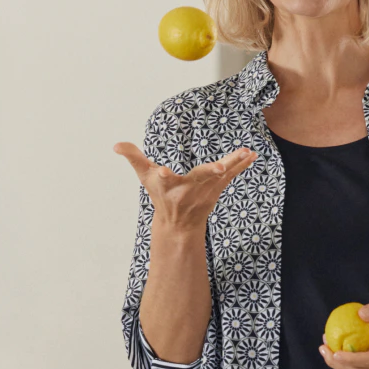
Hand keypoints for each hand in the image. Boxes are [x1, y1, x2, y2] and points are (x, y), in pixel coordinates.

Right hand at [114, 138, 257, 230]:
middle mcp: (186, 190)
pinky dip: (241, 165)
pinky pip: (231, 175)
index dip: (160, 175)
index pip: (161, 180)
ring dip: (234, 164)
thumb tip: (116, 145)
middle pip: (199, 179)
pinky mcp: (216, 189)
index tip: (161, 172)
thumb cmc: (160, 195)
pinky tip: (252, 154)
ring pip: (221, 176)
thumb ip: (133, 157)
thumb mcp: (144, 176)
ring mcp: (204, 191)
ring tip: (246, 152)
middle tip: (219, 167)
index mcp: (167, 186)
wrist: (179, 223)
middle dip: (208, 173)